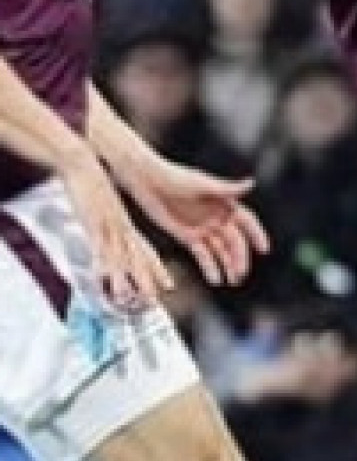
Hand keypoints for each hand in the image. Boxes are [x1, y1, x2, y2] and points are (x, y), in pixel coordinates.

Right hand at [59, 153, 169, 313]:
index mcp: (124, 224)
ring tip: (129, 297)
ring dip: (124, 277)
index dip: (156, 268)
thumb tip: (109, 238)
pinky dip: (102, 261)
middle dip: (147, 278)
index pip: (145, 250)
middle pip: (137, 256)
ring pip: (120, 255)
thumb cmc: (91, 185)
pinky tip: (102, 275)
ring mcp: (108, 225)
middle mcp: (120, 226)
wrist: (84, 163)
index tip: (167, 285)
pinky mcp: (93, 222)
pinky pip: (99, 245)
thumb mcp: (105, 208)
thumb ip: (110, 225)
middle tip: (156, 297)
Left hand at [124, 156, 269, 289]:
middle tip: (241, 274)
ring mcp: (203, 229)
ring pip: (220, 251)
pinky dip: (210, 267)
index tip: (264, 250)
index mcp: (225, 203)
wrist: (147, 182)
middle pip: (234, 242)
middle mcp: (218, 218)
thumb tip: (251, 184)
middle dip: (239, 258)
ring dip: (228, 266)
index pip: (247, 222)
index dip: (256, 235)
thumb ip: (226, 189)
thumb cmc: (176, 177)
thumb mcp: (202, 185)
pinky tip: (215, 280)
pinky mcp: (187, 237)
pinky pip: (202, 255)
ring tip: (233, 282)